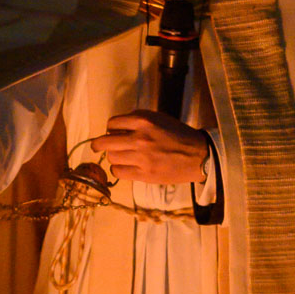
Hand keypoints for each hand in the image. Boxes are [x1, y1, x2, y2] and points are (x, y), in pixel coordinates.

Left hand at [90, 110, 208, 185]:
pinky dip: (117, 169)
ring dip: (113, 156)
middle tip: (97, 146)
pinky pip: (117, 171)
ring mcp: (140, 157)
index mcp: (144, 121)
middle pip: (105, 141)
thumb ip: (138, 120)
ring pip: (111, 157)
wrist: (197, 156)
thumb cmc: (178, 135)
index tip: (112, 132)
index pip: (112, 123)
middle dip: (98, 144)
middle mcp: (140, 138)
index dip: (110, 128)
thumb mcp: (159, 119)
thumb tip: (116, 127)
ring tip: (121, 156)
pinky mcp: (143, 174)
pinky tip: (124, 166)